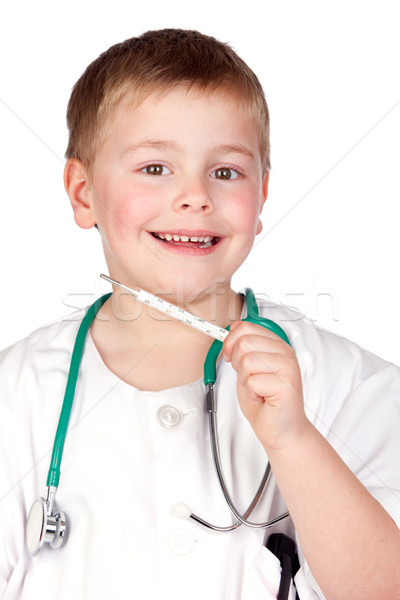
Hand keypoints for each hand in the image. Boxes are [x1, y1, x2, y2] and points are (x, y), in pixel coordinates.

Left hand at [223, 320, 306, 450]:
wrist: (281, 430)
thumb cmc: (266, 401)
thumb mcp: (249, 369)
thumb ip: (242, 349)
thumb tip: (229, 332)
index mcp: (276, 345)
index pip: (246, 327)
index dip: (230, 341)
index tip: (230, 356)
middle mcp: (285, 353)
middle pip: (244, 342)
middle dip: (237, 364)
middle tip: (249, 379)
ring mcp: (288, 368)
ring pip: (247, 361)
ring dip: (245, 380)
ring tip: (258, 389)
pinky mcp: (285, 385)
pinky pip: (252, 381)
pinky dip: (251, 393)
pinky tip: (262, 398)